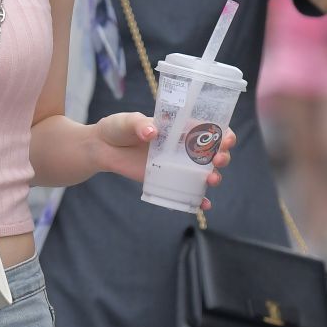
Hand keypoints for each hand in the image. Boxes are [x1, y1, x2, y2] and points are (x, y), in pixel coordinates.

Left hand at [92, 114, 235, 186]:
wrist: (101, 148)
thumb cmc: (117, 128)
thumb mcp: (126, 122)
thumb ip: (139, 125)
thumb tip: (151, 133)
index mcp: (180, 126)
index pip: (209, 127)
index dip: (223, 133)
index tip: (225, 139)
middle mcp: (183, 145)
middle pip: (213, 151)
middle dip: (223, 156)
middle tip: (218, 160)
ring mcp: (176, 164)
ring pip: (204, 172)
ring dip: (214, 176)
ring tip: (212, 179)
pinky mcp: (166, 180)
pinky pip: (187, 191)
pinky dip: (198, 199)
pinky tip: (203, 205)